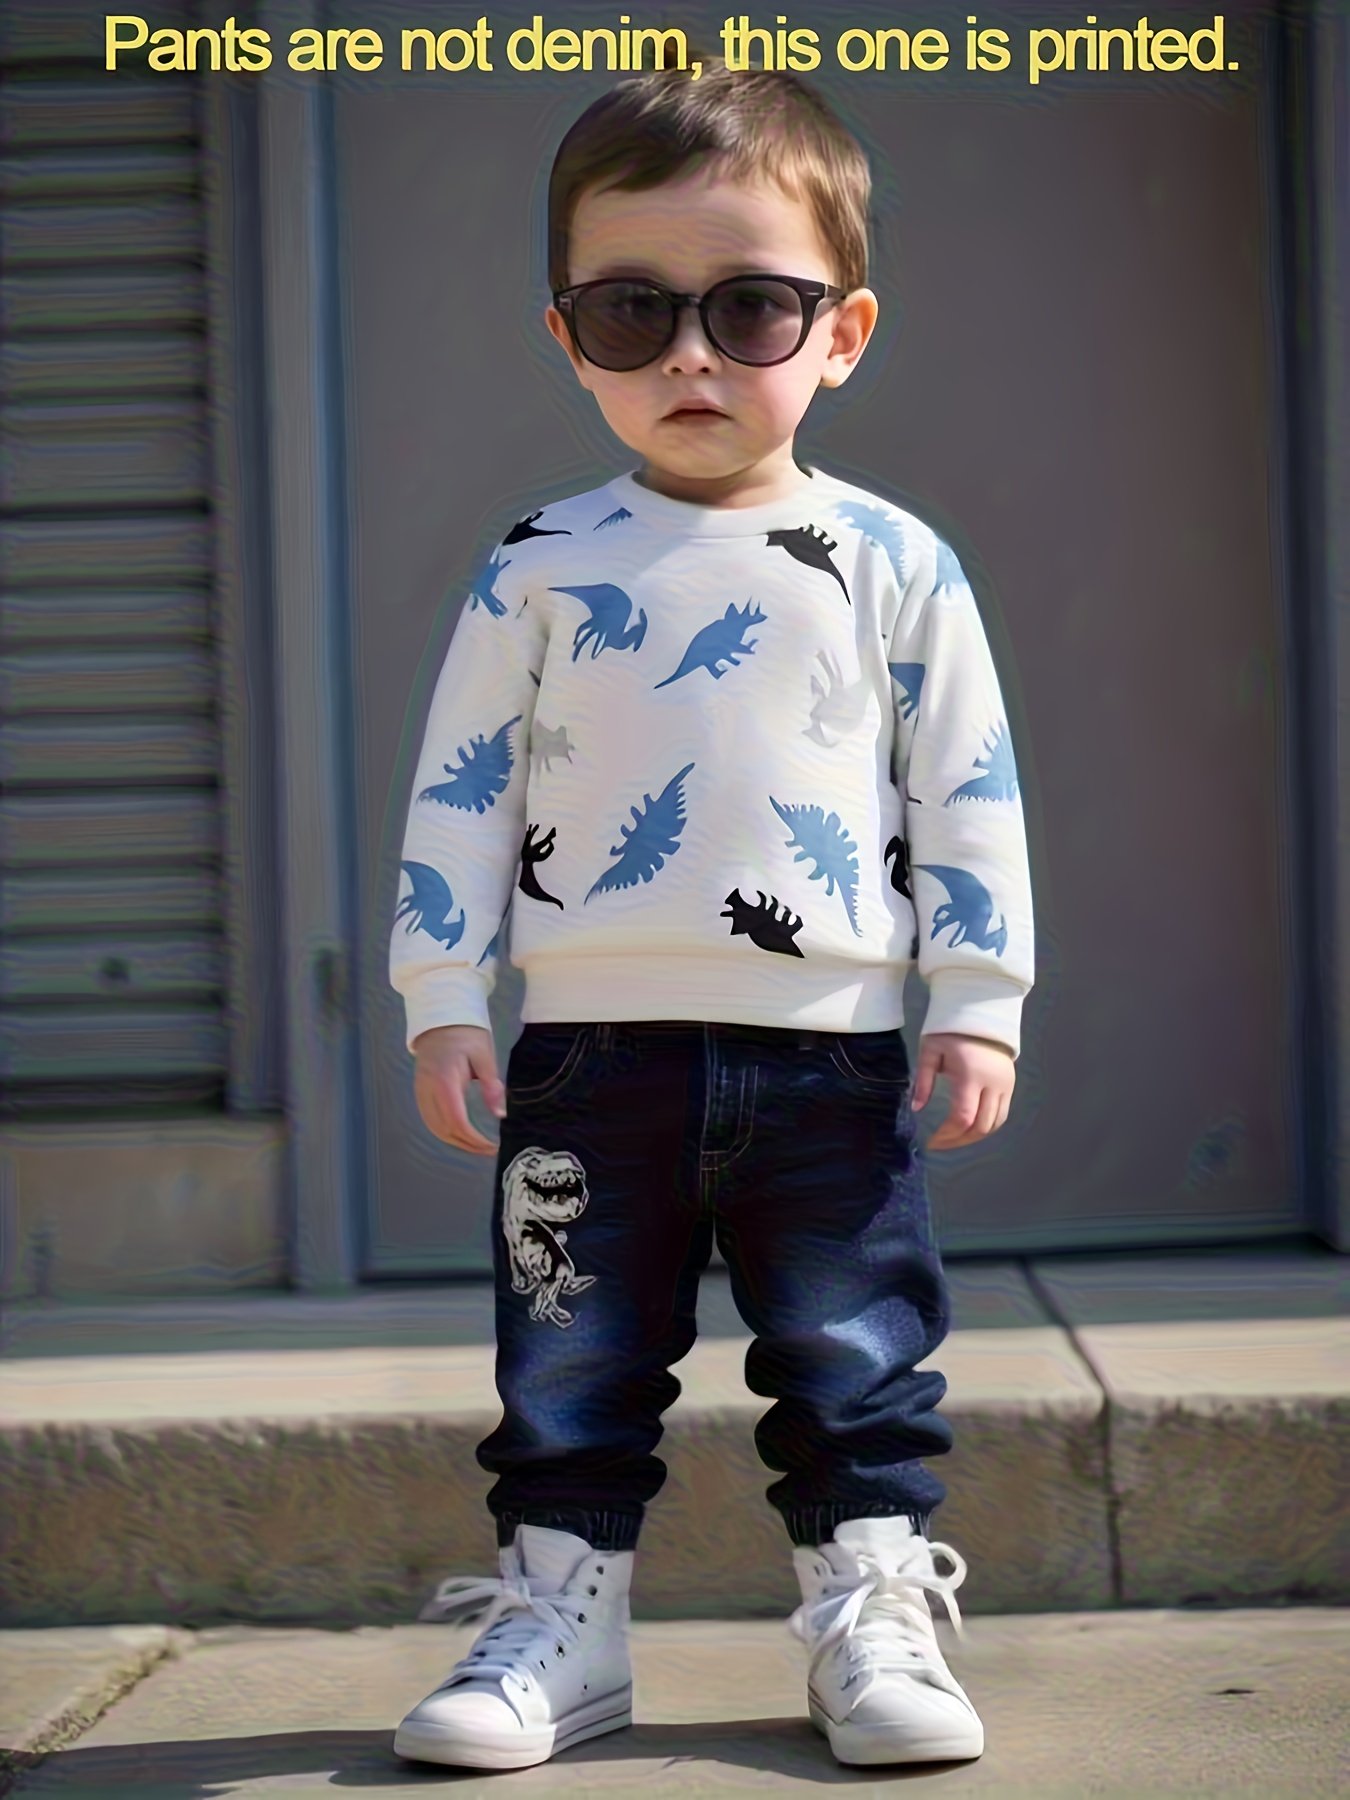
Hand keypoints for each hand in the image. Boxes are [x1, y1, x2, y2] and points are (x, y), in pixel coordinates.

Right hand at [412, 1024, 505, 1154]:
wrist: (440, 1018)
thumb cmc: (466, 1034)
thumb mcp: (484, 1055)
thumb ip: (491, 1085)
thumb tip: (500, 1115)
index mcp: (445, 1081)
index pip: (457, 1121)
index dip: (474, 1139)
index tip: (492, 1146)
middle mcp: (428, 1091)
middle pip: (444, 1130)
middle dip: (467, 1145)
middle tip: (489, 1150)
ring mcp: (421, 1092)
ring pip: (434, 1128)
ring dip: (455, 1142)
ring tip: (477, 1146)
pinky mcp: (420, 1093)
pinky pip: (430, 1120)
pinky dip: (445, 1132)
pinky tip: (461, 1135)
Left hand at [911, 1032, 1014, 1149]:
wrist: (981, 1015)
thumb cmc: (950, 1032)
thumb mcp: (930, 1051)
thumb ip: (923, 1081)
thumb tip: (916, 1108)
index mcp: (971, 1075)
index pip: (964, 1116)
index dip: (948, 1134)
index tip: (933, 1140)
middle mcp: (993, 1084)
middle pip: (981, 1126)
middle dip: (960, 1140)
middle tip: (941, 1143)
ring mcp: (1005, 1085)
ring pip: (995, 1124)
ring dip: (975, 1137)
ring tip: (954, 1139)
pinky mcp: (1011, 1085)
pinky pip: (1002, 1115)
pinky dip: (987, 1126)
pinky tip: (970, 1128)